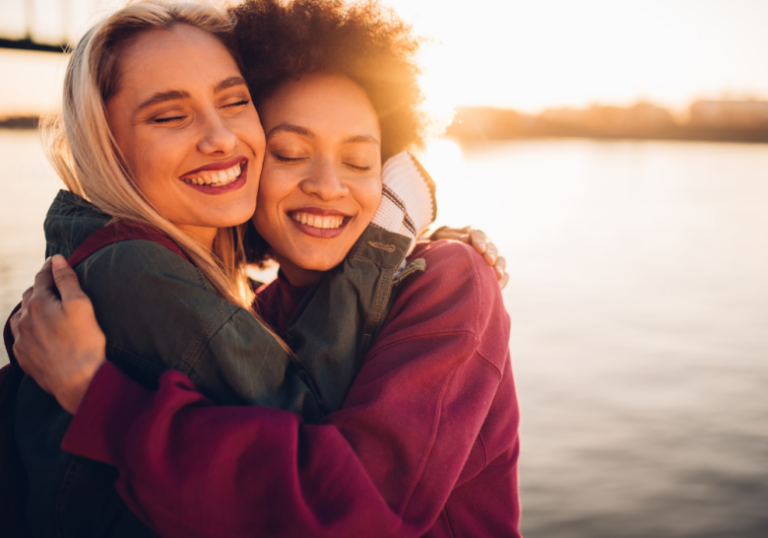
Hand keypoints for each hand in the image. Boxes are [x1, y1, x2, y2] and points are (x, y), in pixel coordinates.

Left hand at [10, 255, 105, 413]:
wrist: (78, 382)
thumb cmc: (84, 342)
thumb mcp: (80, 305)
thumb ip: (66, 280)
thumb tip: (56, 259)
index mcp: (37, 304)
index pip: (42, 277)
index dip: (50, 267)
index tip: (56, 261)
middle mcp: (23, 320)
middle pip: (29, 295)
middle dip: (41, 288)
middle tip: (54, 285)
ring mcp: (21, 340)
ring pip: (20, 316)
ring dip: (30, 309)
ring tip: (44, 308)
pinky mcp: (24, 358)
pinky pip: (21, 337)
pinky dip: (28, 329)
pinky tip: (38, 332)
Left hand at [429, 226, 508, 288]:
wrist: (442, 250)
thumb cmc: (440, 241)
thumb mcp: (442, 236)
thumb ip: (453, 237)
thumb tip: (465, 239)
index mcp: (471, 232)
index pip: (478, 234)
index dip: (480, 240)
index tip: (480, 249)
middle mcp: (484, 243)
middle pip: (491, 247)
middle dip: (491, 254)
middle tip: (490, 261)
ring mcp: (489, 257)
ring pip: (500, 260)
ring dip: (500, 267)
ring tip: (498, 275)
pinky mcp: (492, 270)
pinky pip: (503, 274)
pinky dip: (503, 279)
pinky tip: (499, 286)